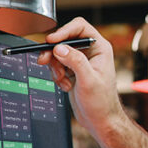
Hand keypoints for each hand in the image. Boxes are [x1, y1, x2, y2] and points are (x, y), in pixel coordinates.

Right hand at [37, 17, 124, 137]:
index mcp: (100, 48)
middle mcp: (91, 51)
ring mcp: (81, 61)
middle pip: (64, 39)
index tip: (51, 41)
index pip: (79, 27)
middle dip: (54, 52)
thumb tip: (60, 48)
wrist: (100, 120)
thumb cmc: (102, 103)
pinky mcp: (73, 71)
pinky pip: (57, 65)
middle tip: (44, 60)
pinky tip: (65, 86)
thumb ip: (75, 62)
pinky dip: (57, 75)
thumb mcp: (88, 81)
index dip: (64, 31)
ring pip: (58, 52)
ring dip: (55, 66)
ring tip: (62, 80)